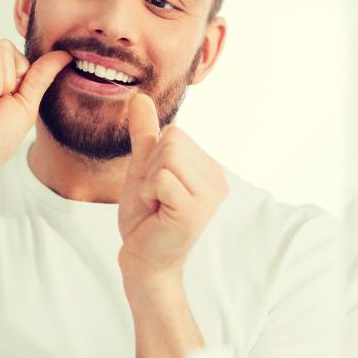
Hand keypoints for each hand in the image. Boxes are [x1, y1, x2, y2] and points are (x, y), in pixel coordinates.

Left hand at [117, 94, 227, 280]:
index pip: (175, 133)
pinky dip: (148, 193)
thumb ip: (145, 134)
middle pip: (172, 139)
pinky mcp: (194, 211)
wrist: (143, 261)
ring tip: (157, 205)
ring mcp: (209, 197)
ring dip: (149, 181)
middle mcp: (218, 180)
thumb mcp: (142, 168)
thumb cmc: (145, 219)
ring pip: (167, 156)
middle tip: (156, 199)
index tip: (157, 188)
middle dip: (151, 168)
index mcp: (210, 169)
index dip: (154, 158)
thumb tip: (139, 96)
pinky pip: (161, 178)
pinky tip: (157, 214)